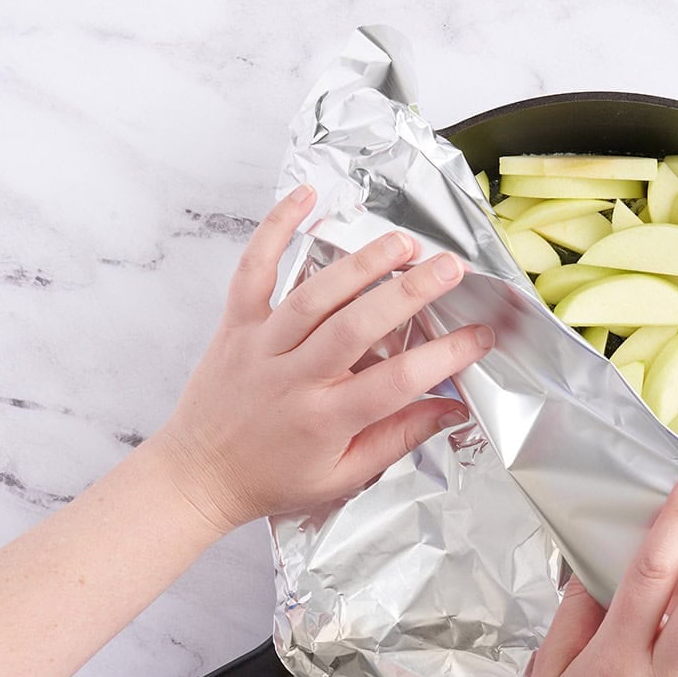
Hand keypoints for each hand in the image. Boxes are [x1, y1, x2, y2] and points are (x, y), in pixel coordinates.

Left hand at [151, 184, 492, 533]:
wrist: (197, 476)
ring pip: (314, 294)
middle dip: (409, 293)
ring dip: (361, 263)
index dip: (445, 357)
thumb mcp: (344, 476)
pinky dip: (275, 228)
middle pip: (357, 327)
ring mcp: (261, 345)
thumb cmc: (274, 479)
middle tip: (450, 268)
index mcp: (324, 419)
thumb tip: (453, 410)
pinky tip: (307, 198)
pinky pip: (254, 269)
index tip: (480, 337)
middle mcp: (293, 378)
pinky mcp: (236, 324)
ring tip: (403, 242)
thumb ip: (399, 438)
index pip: (397, 383)